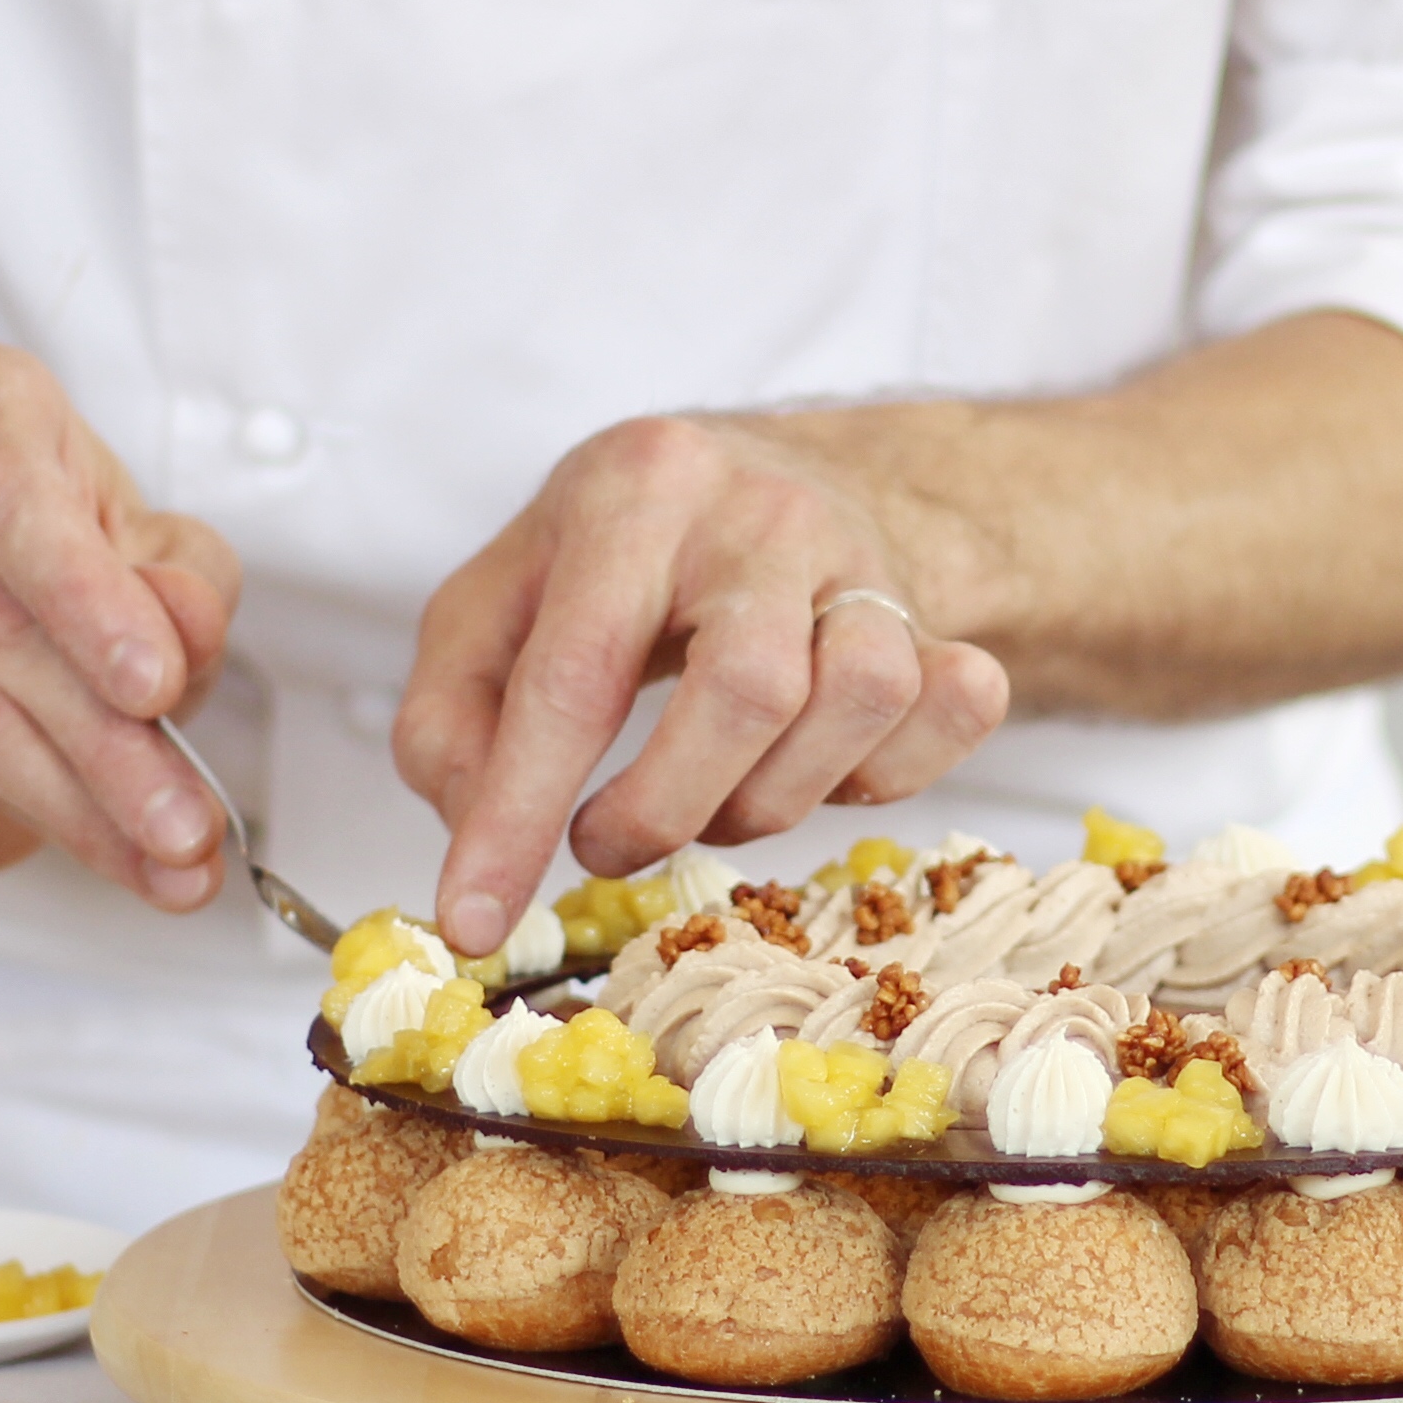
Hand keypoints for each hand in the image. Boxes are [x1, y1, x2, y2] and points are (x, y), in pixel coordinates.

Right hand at [0, 342, 242, 905]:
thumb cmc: (67, 552)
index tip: (155, 682)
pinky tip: (108, 849)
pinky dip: (37, 823)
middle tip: (187, 818)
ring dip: (81, 802)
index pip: (1, 490)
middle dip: (108, 739)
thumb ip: (188, 582)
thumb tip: (184, 629)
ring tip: (171, 854)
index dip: (81, 594)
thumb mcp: (158, 546)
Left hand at [395, 417, 1013, 954]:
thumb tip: (482, 832)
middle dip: (663, 810)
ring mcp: (865, 561)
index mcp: (635, 489)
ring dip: (770, 799)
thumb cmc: (611, 561)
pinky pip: (952, 708)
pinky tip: (811, 771)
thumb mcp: (491, 605)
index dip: (518, 812)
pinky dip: (885, 776)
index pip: (575, 672)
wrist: (768, 481)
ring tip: (708, 795)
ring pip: (856, 702)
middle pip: (747, 690)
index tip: (476, 921)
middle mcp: (764, 513)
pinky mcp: (934, 616)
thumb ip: (449, 719)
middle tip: (604, 843)